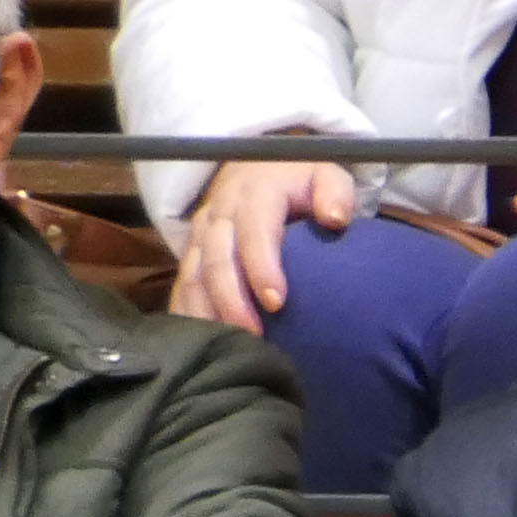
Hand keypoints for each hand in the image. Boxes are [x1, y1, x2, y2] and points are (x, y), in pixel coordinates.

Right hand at [168, 158, 354, 328]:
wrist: (254, 171)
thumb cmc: (296, 183)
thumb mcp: (323, 173)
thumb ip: (334, 191)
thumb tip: (335, 218)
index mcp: (255, 193)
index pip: (254, 230)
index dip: (261, 267)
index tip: (277, 302)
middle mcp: (220, 214)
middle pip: (216, 259)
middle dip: (232, 300)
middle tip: (254, 335)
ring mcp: (199, 235)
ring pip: (192, 276)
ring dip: (208, 313)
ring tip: (230, 345)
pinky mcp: (189, 254)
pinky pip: (181, 287)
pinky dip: (189, 314)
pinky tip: (203, 341)